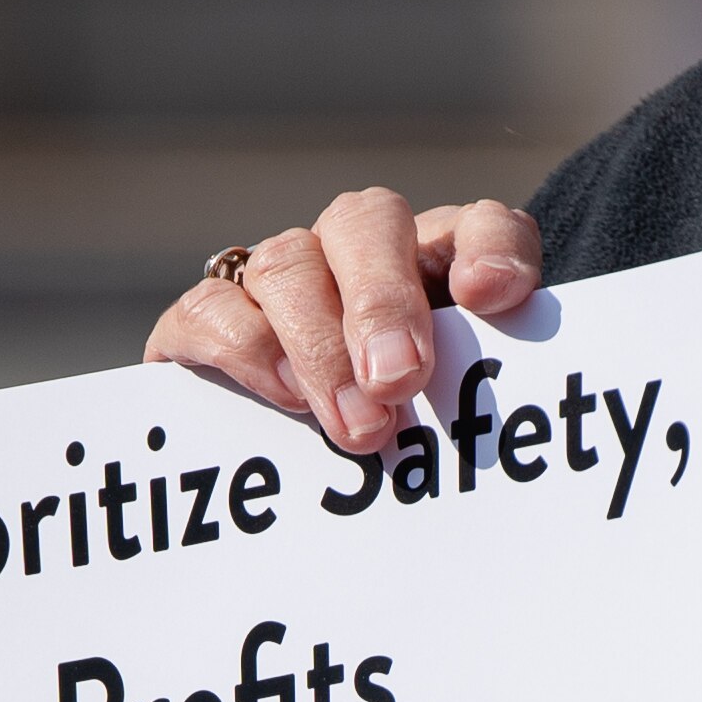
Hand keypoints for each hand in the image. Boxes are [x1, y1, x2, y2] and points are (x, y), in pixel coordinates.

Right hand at [143, 189, 540, 454]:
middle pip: (364, 223)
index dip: (492, 250)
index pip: (479, 227)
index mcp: (440, 260)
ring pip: (287, 263)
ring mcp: (282, 276)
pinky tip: (284, 395)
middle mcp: (357, 249)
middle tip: (398, 381)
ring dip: (319, 344)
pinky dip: (246, 346)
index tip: (491, 295)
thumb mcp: (457, 406)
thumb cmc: (408, 426)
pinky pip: (211, 307)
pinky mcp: (210, 318)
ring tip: (356, 423)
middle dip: (381, 302)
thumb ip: (481, 380)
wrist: (305, 478)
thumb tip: (491, 368)